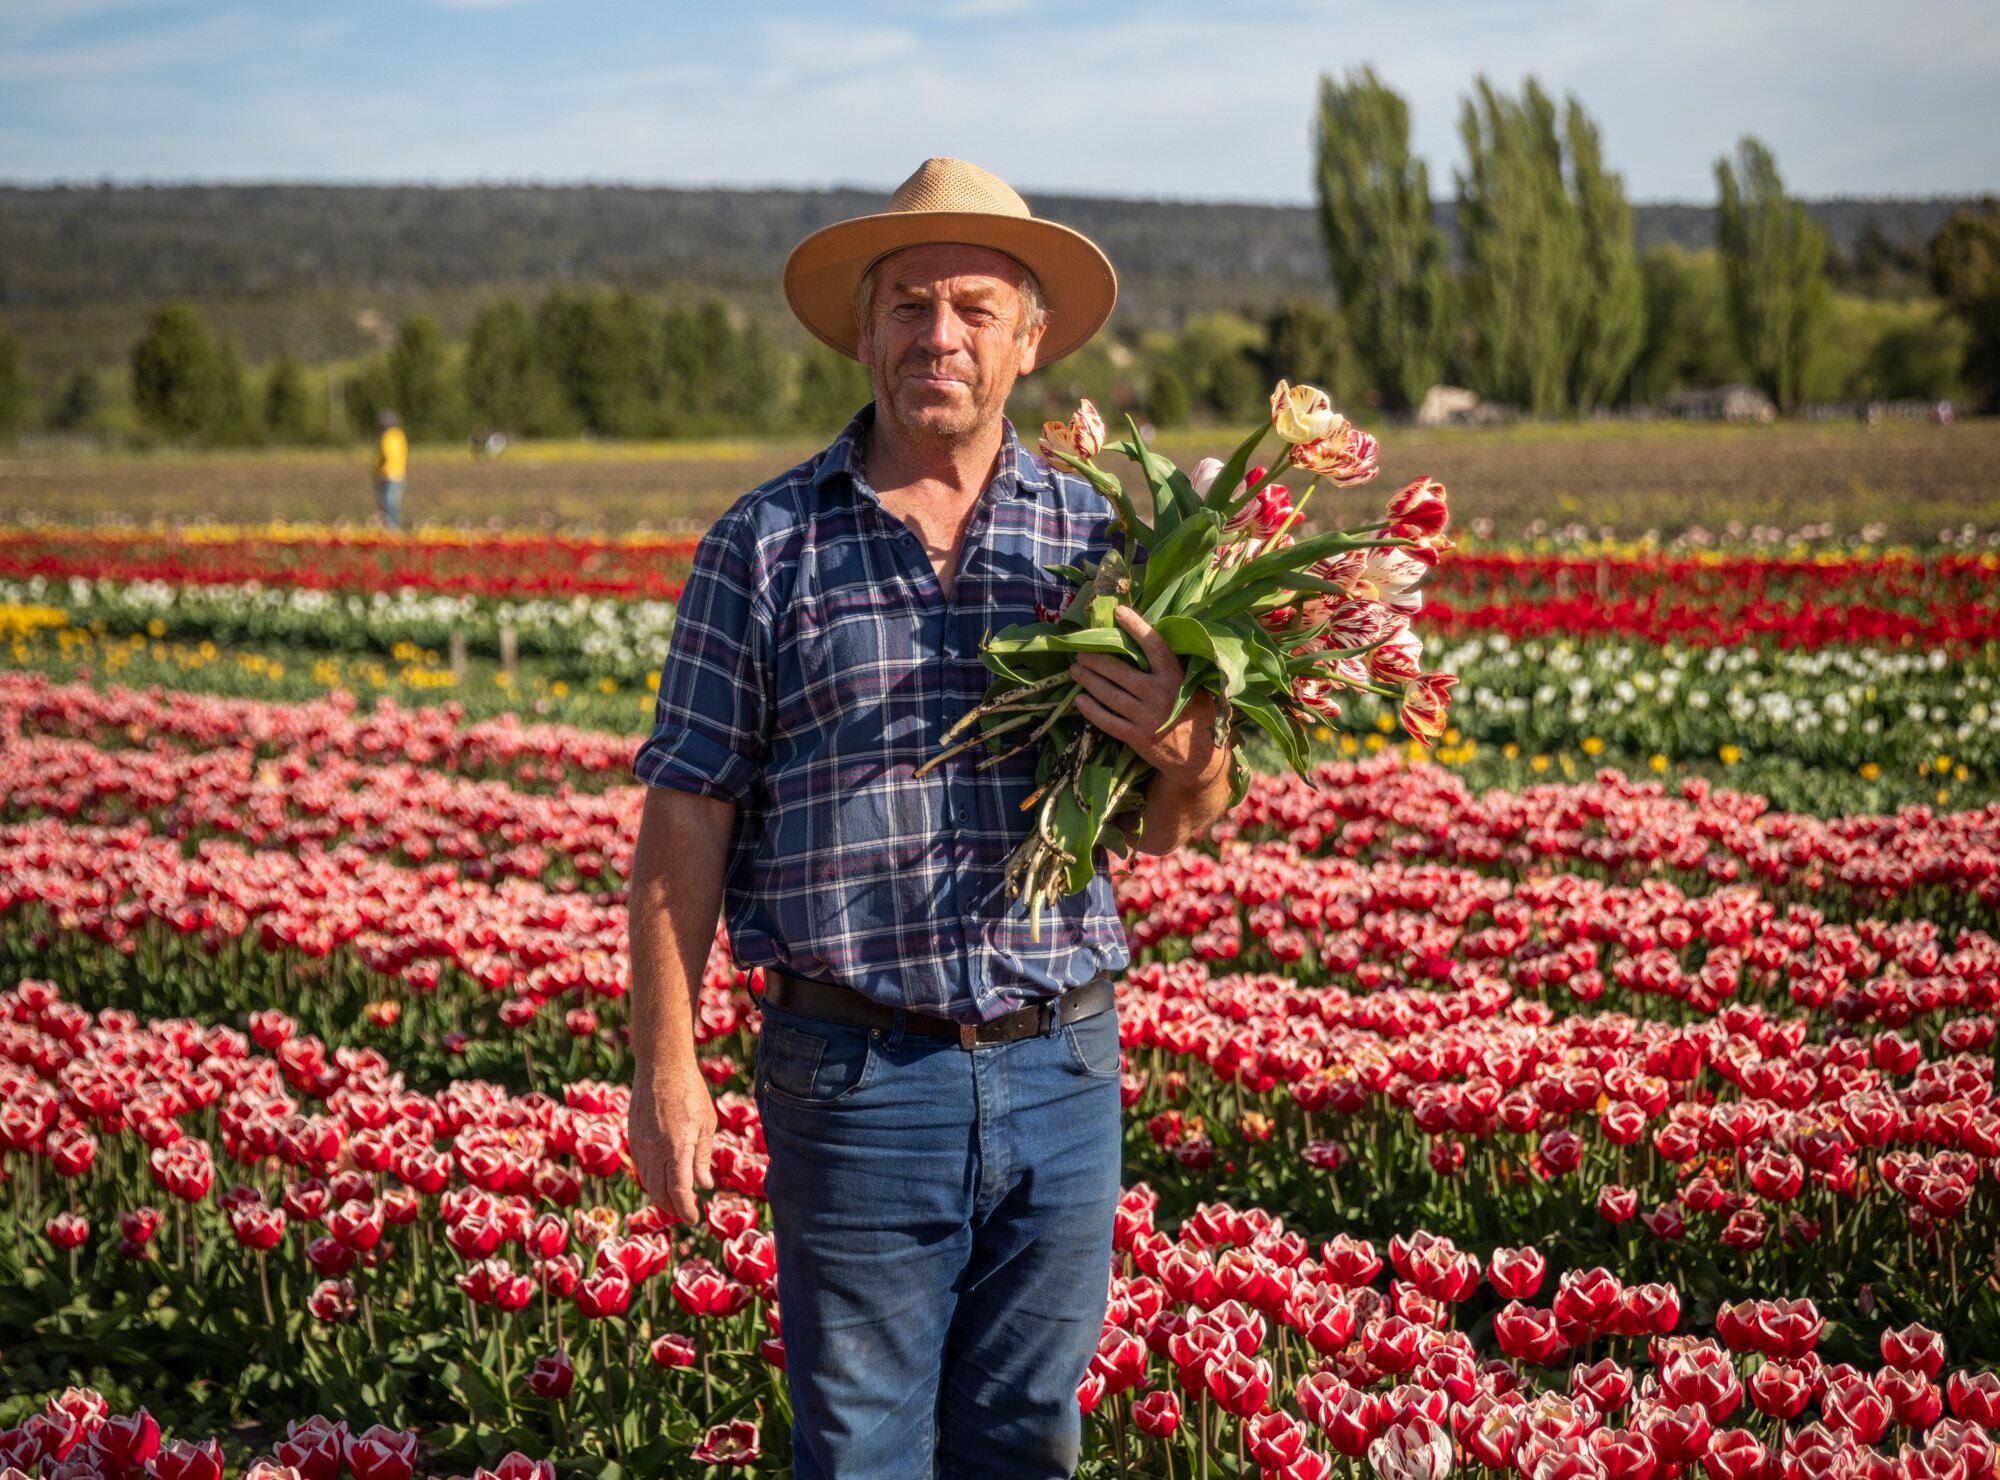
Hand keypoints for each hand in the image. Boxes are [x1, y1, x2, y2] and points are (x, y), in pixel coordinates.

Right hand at [627, 1069, 717, 1224]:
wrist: (660, 1066)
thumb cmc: (690, 1091)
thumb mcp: (706, 1123)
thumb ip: (703, 1157)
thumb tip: (703, 1185)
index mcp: (677, 1148)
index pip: (679, 1192)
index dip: (686, 1210)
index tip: (694, 1219)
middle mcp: (655, 1150)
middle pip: (660, 1193)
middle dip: (673, 1208)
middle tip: (685, 1213)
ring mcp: (640, 1144)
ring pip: (648, 1182)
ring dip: (661, 1196)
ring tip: (675, 1201)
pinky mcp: (633, 1137)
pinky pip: (641, 1168)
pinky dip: (651, 1180)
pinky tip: (662, 1179)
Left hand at [1068, 603, 1222, 786]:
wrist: (1200, 759)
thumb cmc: (1196, 716)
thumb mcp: (1194, 688)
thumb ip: (1174, 670)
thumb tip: (1148, 645)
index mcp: (1176, 678)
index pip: (1154, 646)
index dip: (1137, 627)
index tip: (1119, 611)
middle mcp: (1159, 695)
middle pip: (1120, 672)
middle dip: (1096, 660)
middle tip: (1079, 652)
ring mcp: (1146, 717)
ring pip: (1110, 694)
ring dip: (1088, 681)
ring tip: (1075, 670)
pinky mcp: (1136, 737)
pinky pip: (1107, 720)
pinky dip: (1091, 710)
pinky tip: (1079, 700)